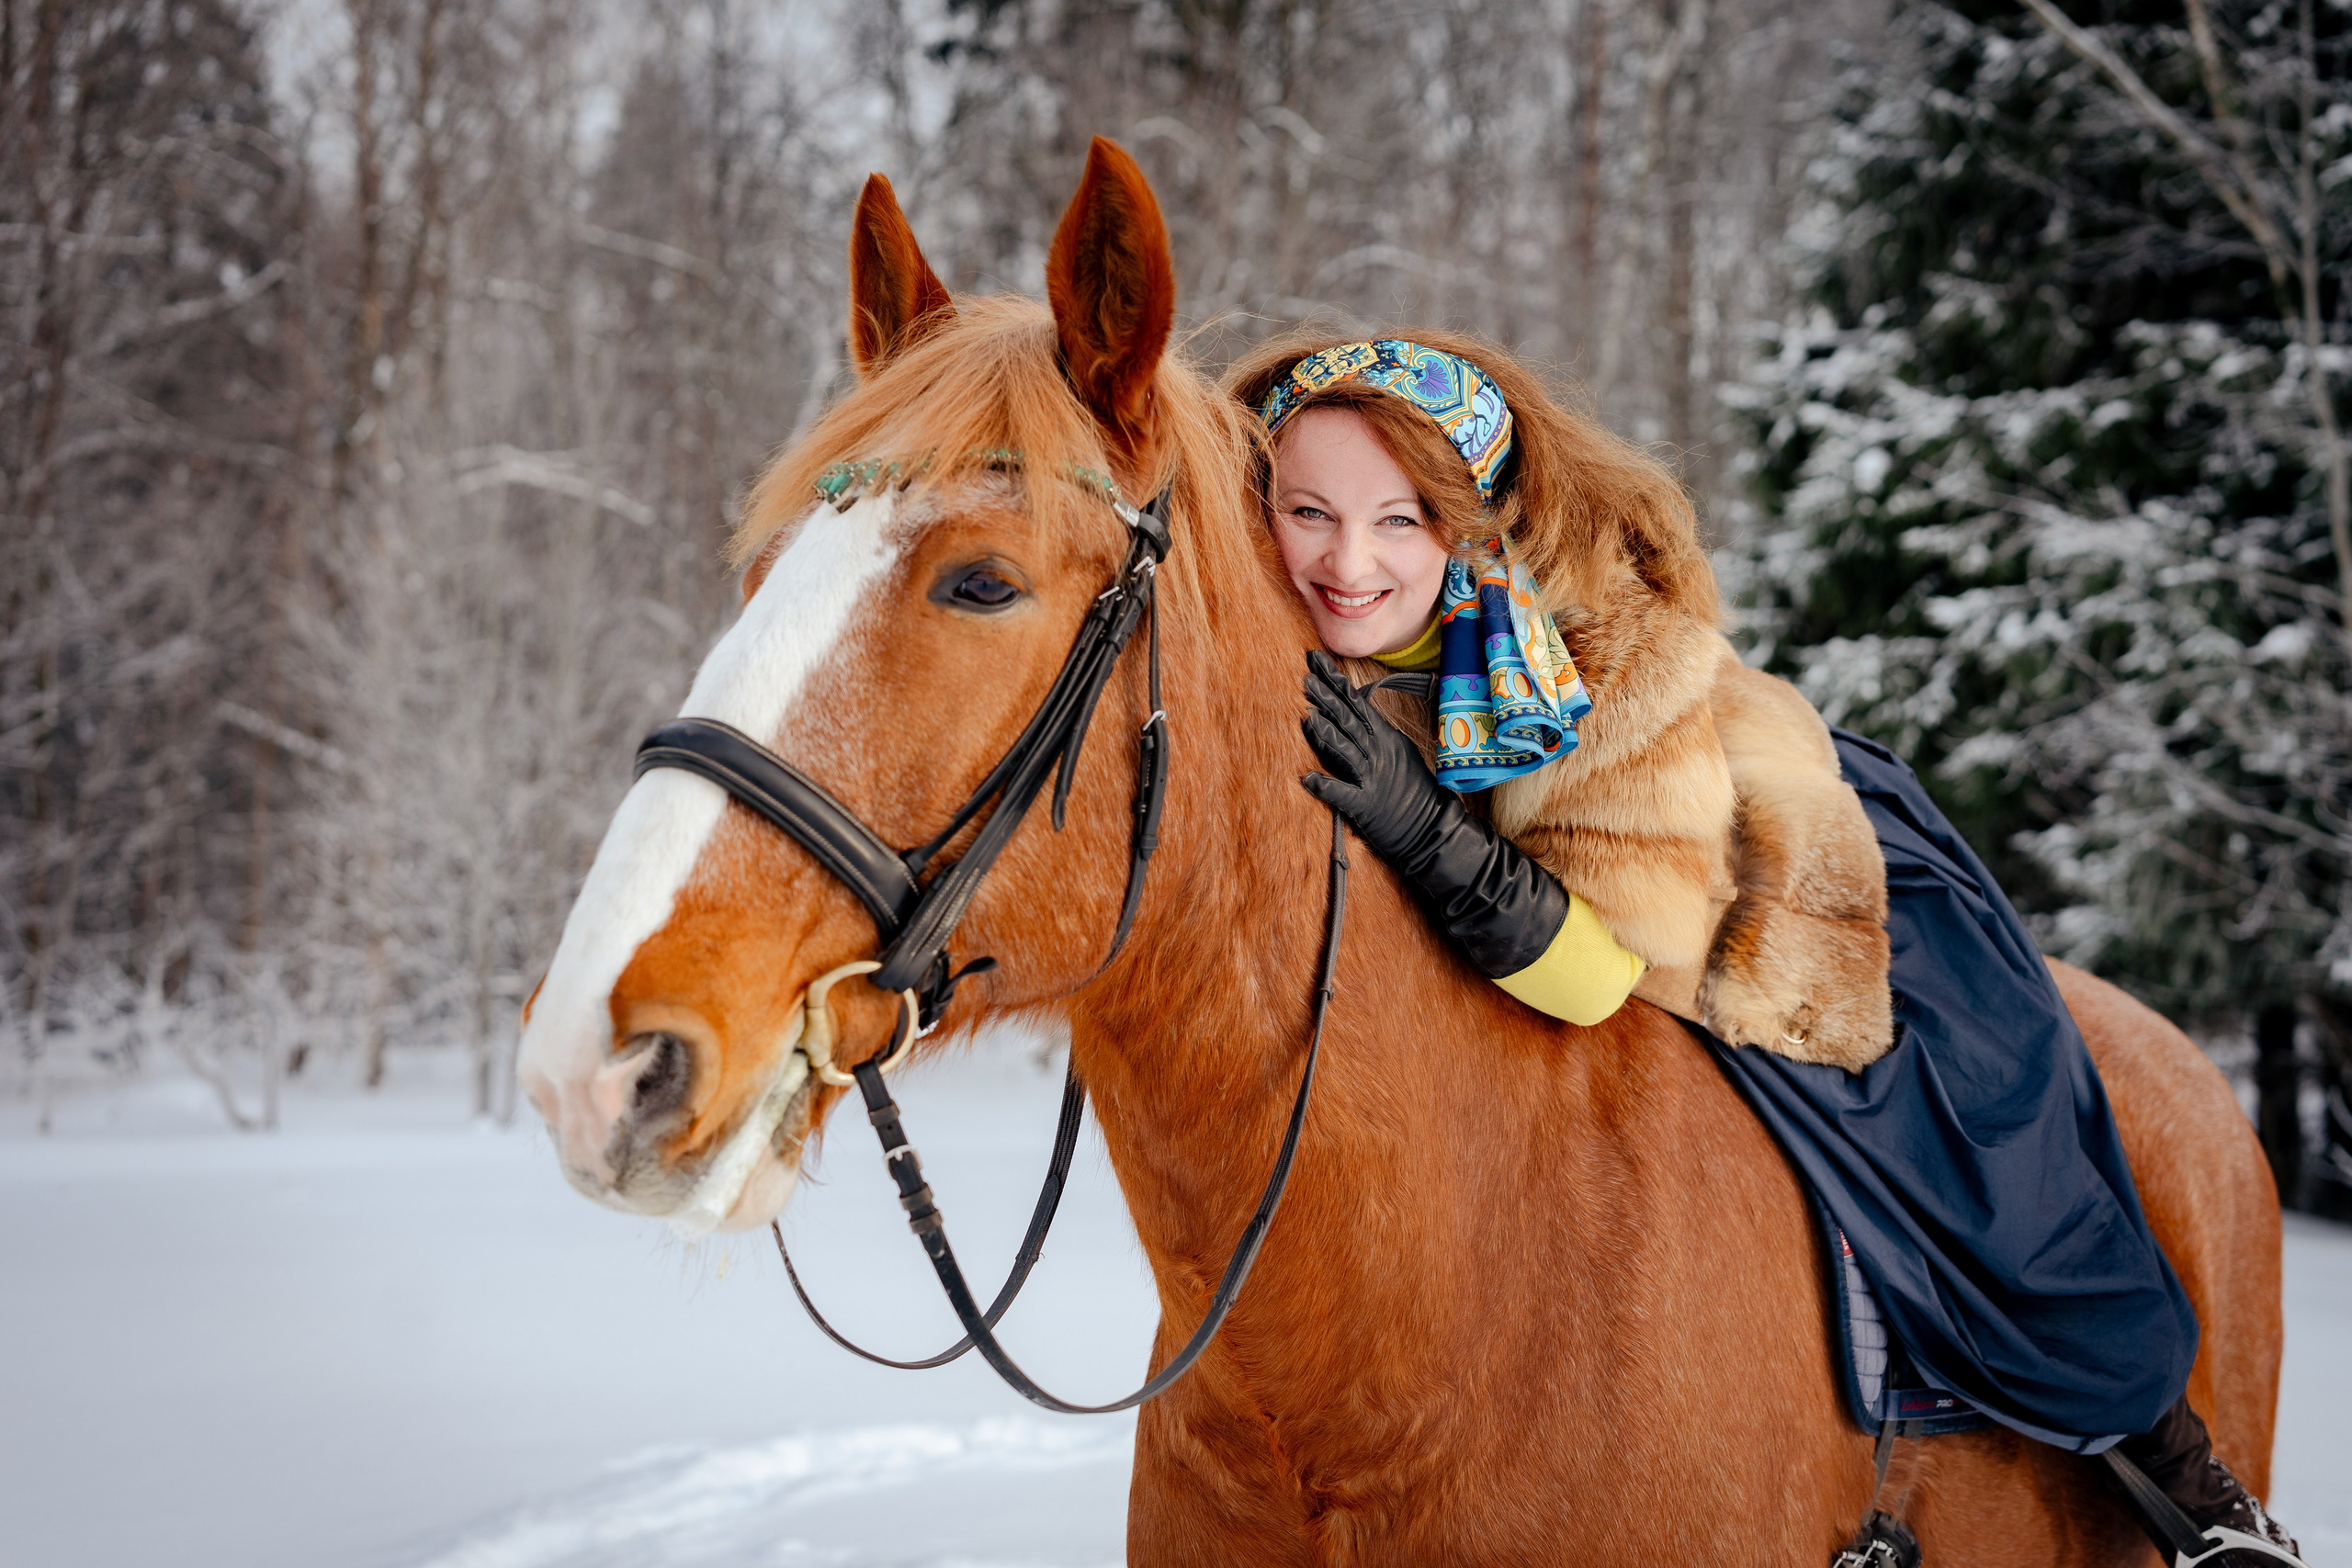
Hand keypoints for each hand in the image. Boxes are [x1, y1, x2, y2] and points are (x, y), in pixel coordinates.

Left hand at [1299, 650, 1459, 869]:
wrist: (1430, 826)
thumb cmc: (1412, 789)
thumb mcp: (1397, 751)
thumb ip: (1375, 732)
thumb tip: (1355, 710)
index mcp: (1384, 737)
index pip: (1356, 702)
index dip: (1335, 680)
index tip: (1315, 658)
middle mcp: (1377, 752)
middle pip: (1349, 719)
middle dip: (1326, 697)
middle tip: (1304, 676)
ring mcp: (1371, 778)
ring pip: (1346, 749)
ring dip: (1325, 732)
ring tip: (1306, 714)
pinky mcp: (1365, 805)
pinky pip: (1343, 794)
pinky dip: (1326, 786)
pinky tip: (1307, 778)